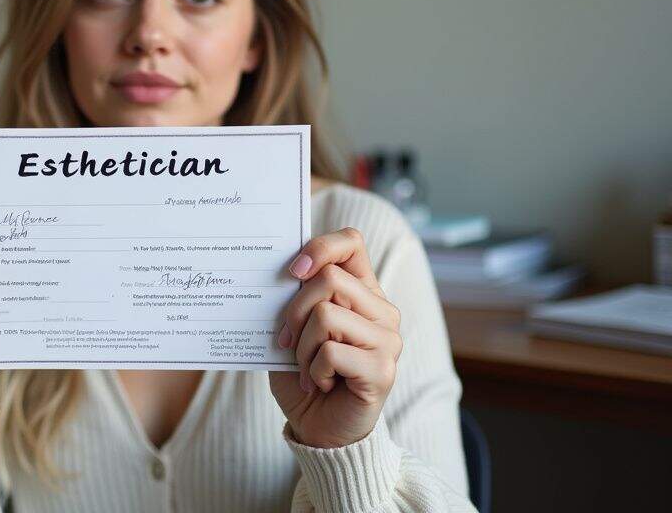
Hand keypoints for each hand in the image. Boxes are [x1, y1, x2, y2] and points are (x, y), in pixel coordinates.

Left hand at [268, 228, 401, 447]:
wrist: (320, 429)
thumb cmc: (307, 376)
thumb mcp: (296, 330)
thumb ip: (297, 299)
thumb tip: (284, 271)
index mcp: (363, 292)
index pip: (350, 242)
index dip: (319, 247)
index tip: (293, 272)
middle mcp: (382, 310)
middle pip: (329, 278)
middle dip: (294, 311)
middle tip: (287, 342)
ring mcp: (387, 339)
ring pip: (326, 314)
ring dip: (303, 347)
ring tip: (308, 369)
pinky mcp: (383, 369)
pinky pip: (330, 351)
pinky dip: (313, 370)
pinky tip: (321, 384)